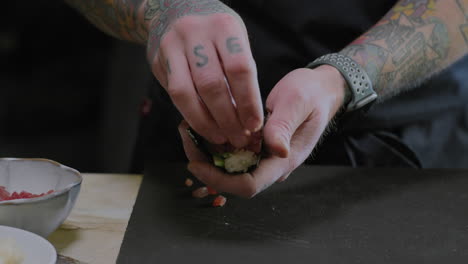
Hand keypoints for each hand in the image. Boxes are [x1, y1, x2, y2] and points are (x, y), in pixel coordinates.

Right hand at [147, 0, 262, 146]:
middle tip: (239, 138)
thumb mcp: (234, 40)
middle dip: (228, 117)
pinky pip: (174, 94)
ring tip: (221, 137)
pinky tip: (204, 127)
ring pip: (186, 92)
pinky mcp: (158, 61)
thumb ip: (240, 73)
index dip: (248, 101)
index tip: (255, 124)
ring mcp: (172, 46)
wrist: (174, 11)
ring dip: (206, 122)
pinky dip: (190, 115)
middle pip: (211, 84)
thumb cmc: (215, 33)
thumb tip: (249, 118)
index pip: (239, 68)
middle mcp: (195, 33)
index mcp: (223, 26)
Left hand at [180, 65, 346, 196]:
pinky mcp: (258, 147)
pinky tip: (202, 127)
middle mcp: (272, 164)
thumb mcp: (299, 102)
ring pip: (230, 168)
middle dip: (206, 166)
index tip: (195, 164)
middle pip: (233, 180)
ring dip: (207, 154)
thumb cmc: (311, 94)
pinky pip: (232, 153)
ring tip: (188, 130)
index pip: (248, 185)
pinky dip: (215, 143)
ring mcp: (264, 157)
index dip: (219, 179)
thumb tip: (276, 149)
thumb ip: (285, 125)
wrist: (319, 90)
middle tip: (186, 138)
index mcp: (284, 160)